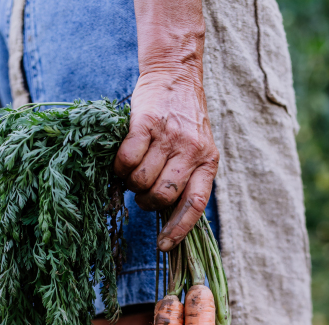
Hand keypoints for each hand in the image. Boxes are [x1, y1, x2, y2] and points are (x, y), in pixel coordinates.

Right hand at [114, 69, 218, 251]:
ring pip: (142, 181)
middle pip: (162, 196)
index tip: (163, 246)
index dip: (178, 230)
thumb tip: (167, 218)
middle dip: (146, 201)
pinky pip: (127, 159)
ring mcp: (169, 136)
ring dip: (131, 183)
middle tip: (142, 191)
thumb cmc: (183, 121)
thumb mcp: (197, 151)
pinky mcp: (146, 122)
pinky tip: (122, 161)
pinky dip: (120, 166)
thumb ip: (187, 178)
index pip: (195, 205)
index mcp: (208, 162)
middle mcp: (192, 150)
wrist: (175, 74)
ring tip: (133, 172)